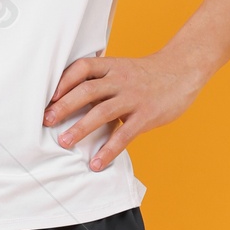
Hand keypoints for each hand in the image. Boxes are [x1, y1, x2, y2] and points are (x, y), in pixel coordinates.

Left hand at [44, 49, 202, 170]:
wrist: (183, 70)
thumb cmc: (146, 74)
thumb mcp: (122, 69)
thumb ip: (100, 80)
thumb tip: (69, 98)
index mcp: (111, 66)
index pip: (82, 68)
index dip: (64, 81)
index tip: (48, 96)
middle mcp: (120, 79)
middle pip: (87, 90)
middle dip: (64, 106)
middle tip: (46, 121)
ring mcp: (133, 97)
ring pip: (102, 112)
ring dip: (81, 128)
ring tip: (64, 142)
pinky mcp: (146, 115)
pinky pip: (124, 134)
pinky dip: (108, 150)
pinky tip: (97, 163)